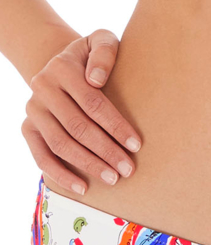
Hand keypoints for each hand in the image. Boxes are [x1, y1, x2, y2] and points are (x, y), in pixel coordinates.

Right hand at [20, 29, 141, 195]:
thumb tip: (96, 79)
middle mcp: (43, 88)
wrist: (62, 67)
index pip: (92, 103)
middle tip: (128, 169)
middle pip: (78, 127)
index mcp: (62, 68)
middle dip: (106, 151)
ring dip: (88, 165)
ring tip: (112, 179)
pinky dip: (61, 175)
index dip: (115, 126)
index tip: (136, 145)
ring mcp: (33, 110)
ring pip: (61, 144)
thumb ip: (105, 52)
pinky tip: (83, 188)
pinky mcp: (28, 129)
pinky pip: (41, 157)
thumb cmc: (91, 60)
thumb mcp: (100, 42)